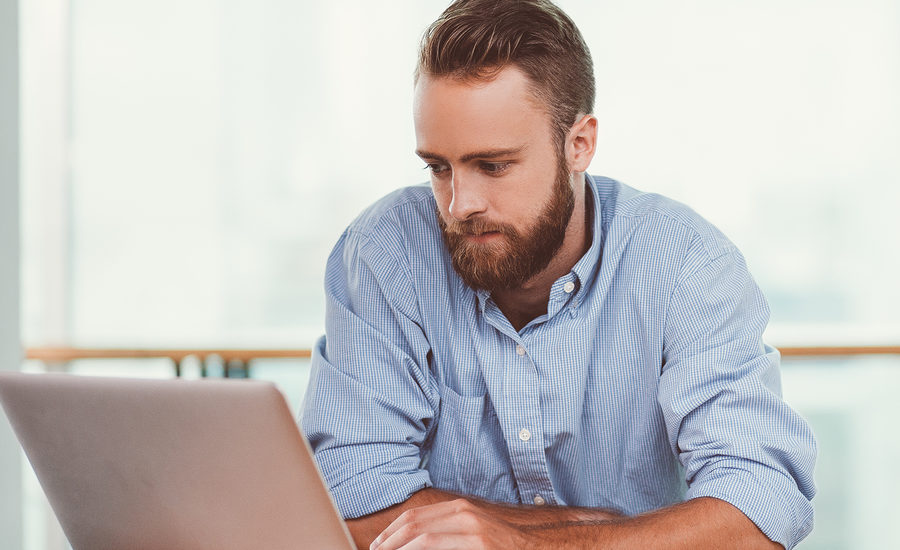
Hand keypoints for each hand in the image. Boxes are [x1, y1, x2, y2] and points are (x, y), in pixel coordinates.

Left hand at [369, 498, 534, 549]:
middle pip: (414, 527)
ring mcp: (473, 535)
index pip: (413, 517)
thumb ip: (443, 529)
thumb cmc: (499, 542)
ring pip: (423, 542)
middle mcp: (464, 517)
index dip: (390, 532)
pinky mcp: (480, 548)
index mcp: (459, 509)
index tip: (377, 546)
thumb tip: (410, 540)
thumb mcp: (469, 528)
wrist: (535, 545)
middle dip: (389, 544)